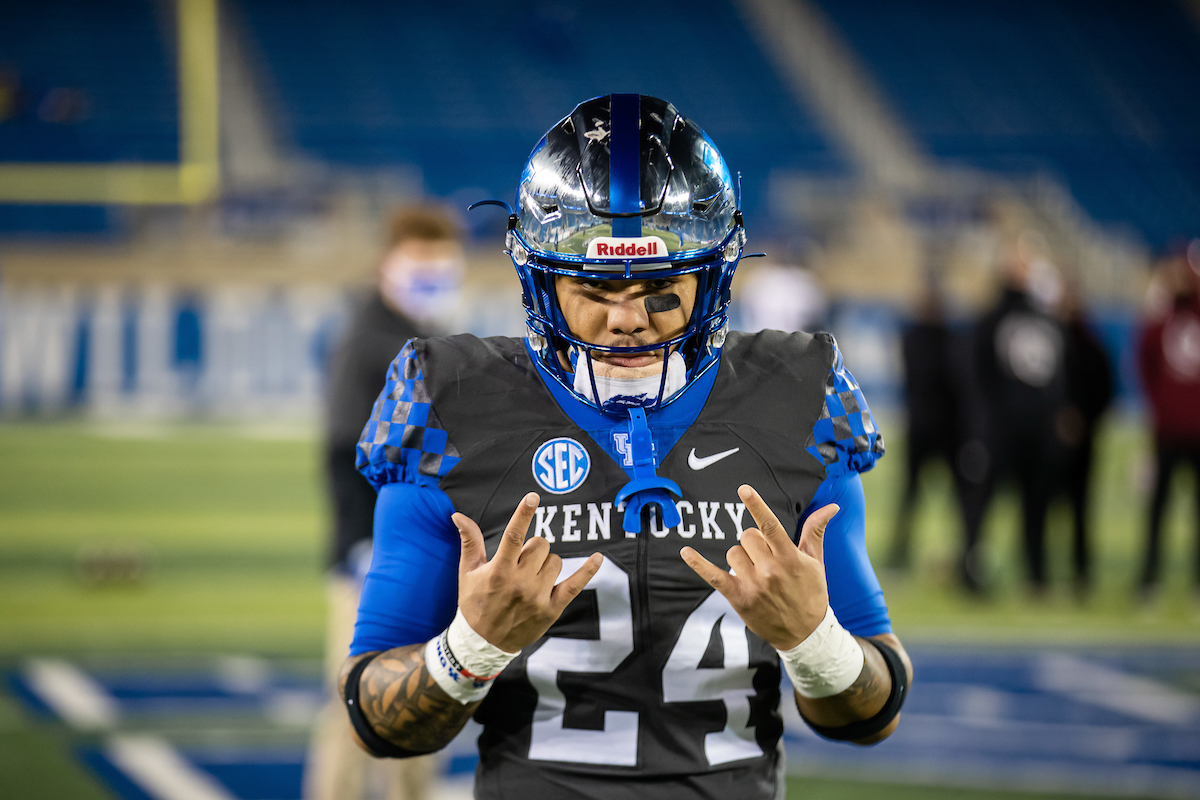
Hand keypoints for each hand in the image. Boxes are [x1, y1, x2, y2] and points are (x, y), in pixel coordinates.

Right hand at [453, 492, 602, 652]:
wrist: (484, 643)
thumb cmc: (475, 603)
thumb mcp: (467, 573)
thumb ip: (469, 542)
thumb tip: (458, 516)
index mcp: (498, 570)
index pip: (513, 535)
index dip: (524, 514)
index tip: (533, 497)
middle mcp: (520, 582)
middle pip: (541, 545)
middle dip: (533, 548)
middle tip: (521, 563)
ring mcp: (537, 596)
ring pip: (555, 561)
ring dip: (546, 564)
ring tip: (531, 578)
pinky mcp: (551, 609)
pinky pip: (575, 585)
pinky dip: (588, 571)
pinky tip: (598, 557)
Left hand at [680, 484, 838, 650]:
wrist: (806, 634)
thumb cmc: (812, 593)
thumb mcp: (816, 563)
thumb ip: (815, 532)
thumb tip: (832, 507)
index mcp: (790, 558)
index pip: (770, 526)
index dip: (756, 505)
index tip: (743, 489)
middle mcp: (771, 571)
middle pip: (747, 536)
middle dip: (754, 543)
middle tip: (766, 559)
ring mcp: (754, 586)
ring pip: (733, 553)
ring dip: (741, 558)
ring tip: (756, 572)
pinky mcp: (739, 599)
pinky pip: (713, 576)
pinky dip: (697, 563)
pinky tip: (685, 551)